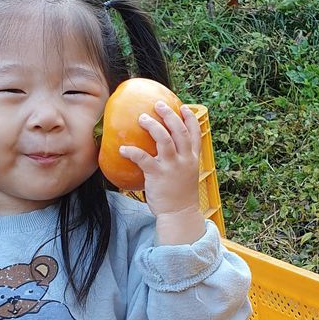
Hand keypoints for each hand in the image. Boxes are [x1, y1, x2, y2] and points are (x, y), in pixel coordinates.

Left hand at [120, 103, 205, 244]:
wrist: (179, 215)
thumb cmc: (180, 196)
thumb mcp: (187, 175)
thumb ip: (180, 162)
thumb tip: (167, 152)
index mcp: (193, 159)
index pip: (195, 134)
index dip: (190, 118)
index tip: (183, 107)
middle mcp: (184, 160)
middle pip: (179, 130)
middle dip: (169, 114)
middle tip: (158, 104)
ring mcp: (172, 166)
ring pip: (164, 139)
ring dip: (152, 126)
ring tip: (142, 118)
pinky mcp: (157, 175)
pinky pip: (143, 158)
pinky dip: (132, 151)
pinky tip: (123, 149)